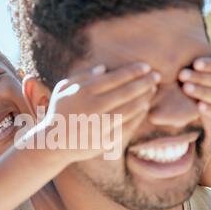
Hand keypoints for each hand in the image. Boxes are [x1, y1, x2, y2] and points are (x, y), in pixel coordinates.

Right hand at [42, 62, 160, 162]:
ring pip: (130, 109)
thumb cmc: (59, 112)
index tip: (146, 67)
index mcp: (84, 91)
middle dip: (145, 82)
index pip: (116, 78)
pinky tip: (144, 108)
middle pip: (127, 92)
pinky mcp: (105, 140)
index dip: (134, 71)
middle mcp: (94, 107)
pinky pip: (128, 126)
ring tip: (152, 91)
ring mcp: (100, 125)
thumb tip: (104, 68)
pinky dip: (138, 116)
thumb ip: (82, 76)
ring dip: (144, 98)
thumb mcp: (63, 89)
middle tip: (157, 76)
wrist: (53, 143)